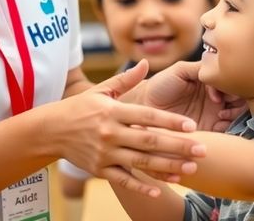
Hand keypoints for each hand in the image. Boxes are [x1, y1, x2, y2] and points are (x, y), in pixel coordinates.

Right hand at [46, 61, 205, 196]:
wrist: (50, 131)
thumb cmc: (79, 107)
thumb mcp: (100, 90)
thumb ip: (125, 80)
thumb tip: (146, 63)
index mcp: (112, 111)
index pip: (147, 116)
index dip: (170, 121)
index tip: (192, 126)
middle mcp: (110, 133)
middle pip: (149, 141)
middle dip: (178, 146)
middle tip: (203, 149)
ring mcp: (105, 154)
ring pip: (141, 163)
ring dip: (168, 166)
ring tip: (191, 168)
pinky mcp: (99, 170)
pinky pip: (123, 180)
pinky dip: (141, 187)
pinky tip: (160, 190)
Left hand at [135, 61, 245, 132]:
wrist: (146, 107)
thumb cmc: (161, 84)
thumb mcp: (180, 70)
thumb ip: (200, 67)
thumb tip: (219, 70)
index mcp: (211, 81)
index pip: (233, 82)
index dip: (231, 86)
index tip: (217, 93)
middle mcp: (217, 97)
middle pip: (240, 98)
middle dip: (236, 102)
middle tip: (222, 106)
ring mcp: (215, 113)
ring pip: (237, 114)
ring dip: (233, 115)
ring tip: (220, 116)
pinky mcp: (211, 130)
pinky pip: (227, 130)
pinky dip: (227, 127)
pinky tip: (217, 125)